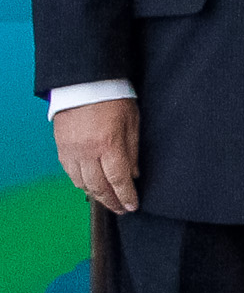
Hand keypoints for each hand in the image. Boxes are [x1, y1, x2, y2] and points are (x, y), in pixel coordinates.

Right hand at [53, 99, 138, 214]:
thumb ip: (132, 151)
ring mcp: (71, 150)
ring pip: (81, 183)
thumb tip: (134, 175)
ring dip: (95, 194)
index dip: (126, 196)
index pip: (119, 180)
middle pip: (99, 186)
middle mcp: (87, 151)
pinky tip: (89, 185)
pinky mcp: (61, 147)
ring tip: (107, 200)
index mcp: (108, 145)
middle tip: (121, 209)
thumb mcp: (132, 123)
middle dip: (111, 201)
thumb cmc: (112, 98)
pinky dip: (80, 182)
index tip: (132, 206)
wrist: (83, 82)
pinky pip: (69, 172)